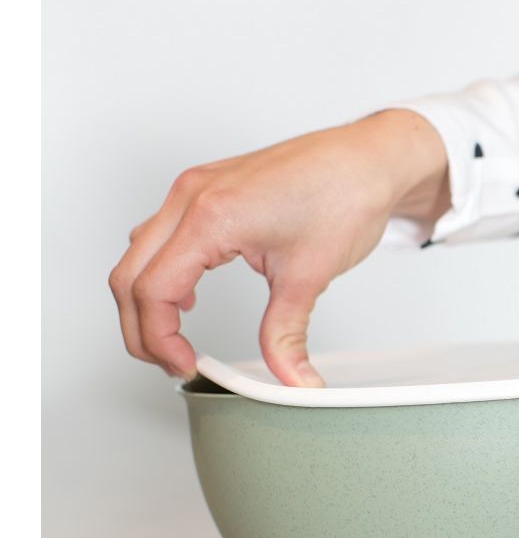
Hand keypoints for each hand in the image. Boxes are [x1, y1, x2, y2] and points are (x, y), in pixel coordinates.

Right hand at [109, 110, 448, 385]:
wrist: (370, 158)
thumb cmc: (345, 194)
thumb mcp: (309, 276)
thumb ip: (287, 334)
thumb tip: (290, 379)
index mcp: (209, 217)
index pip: (151, 291)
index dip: (160, 341)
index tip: (186, 367)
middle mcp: (191, 196)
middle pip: (129, 276)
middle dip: (142, 329)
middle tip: (174, 363)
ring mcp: (196, 188)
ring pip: (138, 254)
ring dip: (147, 300)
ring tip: (177, 338)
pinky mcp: (209, 187)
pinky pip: (161, 234)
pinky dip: (163, 271)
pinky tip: (190, 295)